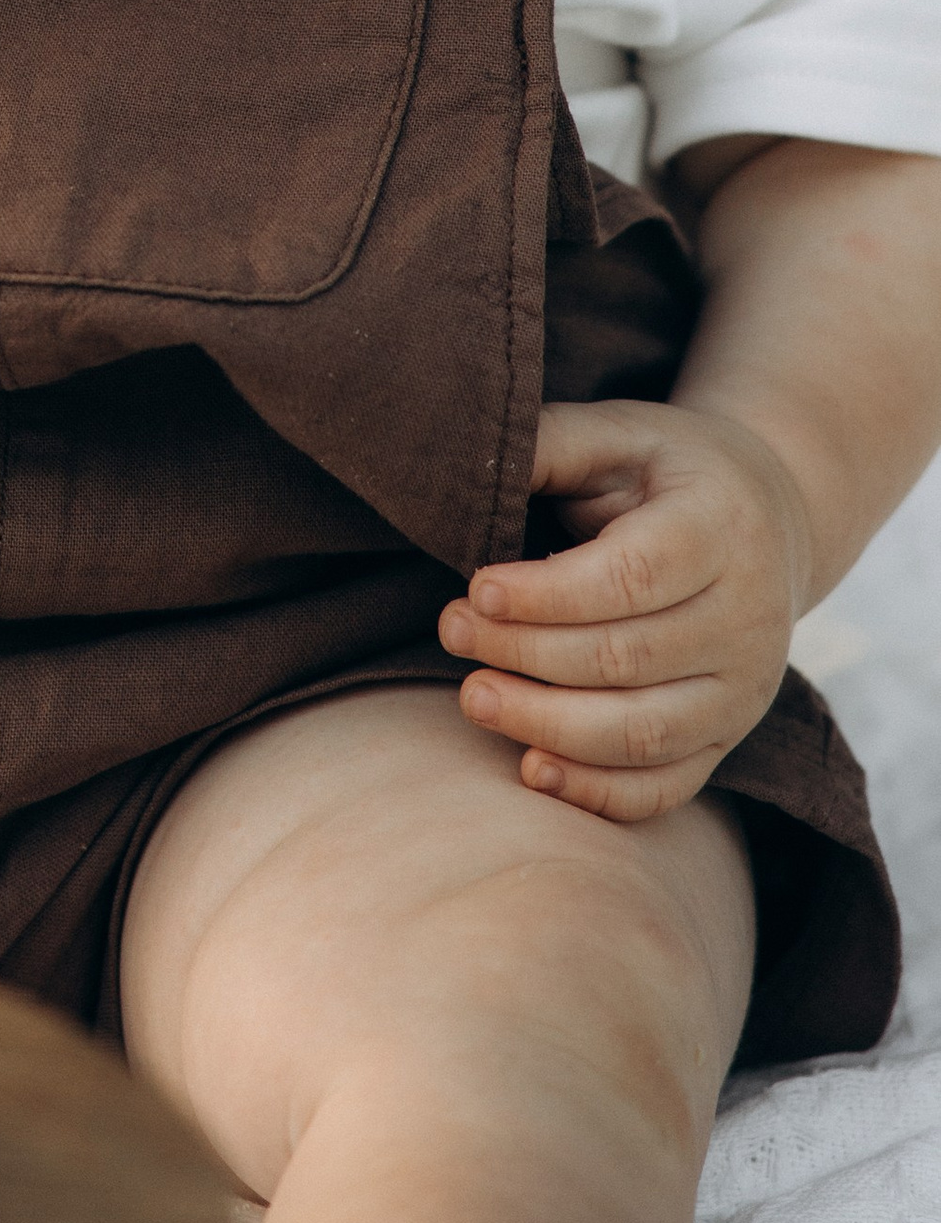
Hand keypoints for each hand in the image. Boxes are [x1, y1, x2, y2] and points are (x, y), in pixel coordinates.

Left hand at [437, 403, 813, 820]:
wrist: (771, 519)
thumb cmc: (667, 472)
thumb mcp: (619, 432)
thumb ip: (552, 443)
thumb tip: (472, 462)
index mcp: (721, 528)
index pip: (633, 577)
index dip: (547, 594)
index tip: (476, 588)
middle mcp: (748, 617)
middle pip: (627, 657)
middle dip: (525, 652)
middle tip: (451, 631)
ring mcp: (744, 688)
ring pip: (644, 732)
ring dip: (548, 725)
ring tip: (475, 696)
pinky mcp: (729, 736)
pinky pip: (665, 784)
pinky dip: (597, 790)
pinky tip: (532, 768)